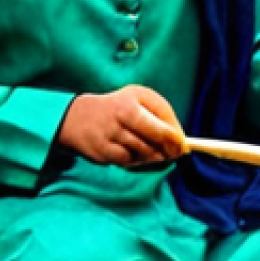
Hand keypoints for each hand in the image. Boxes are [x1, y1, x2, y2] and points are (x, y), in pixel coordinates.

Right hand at [58, 85, 185, 166]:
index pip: (162, 120)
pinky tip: (133, 154)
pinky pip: (128, 161)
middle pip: (155, 139)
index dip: (176, 136)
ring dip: (153, 155)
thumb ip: (161, 114)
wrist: (76, 117)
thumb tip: (181, 141)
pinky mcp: (101, 151)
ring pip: (144, 152)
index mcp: (132, 100)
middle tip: (174, 154)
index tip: (183, 145)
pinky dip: (135, 161)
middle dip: (168, 149)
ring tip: (153, 152)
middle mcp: (120, 115)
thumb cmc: (118, 108)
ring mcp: (109, 134)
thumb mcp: (139, 99)